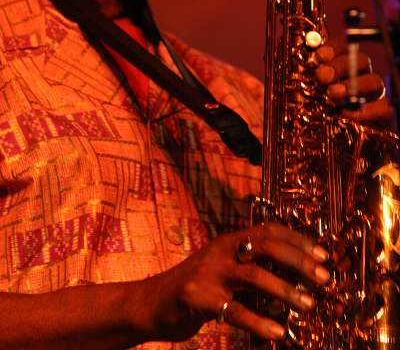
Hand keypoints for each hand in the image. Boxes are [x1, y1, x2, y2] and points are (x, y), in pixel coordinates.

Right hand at [147, 223, 328, 342]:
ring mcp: (208, 272)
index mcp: (229, 241)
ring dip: (285, 290)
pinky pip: (233, 310)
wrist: (152, 302)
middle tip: (323, 278)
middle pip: (265, 245)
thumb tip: (296, 280)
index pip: (269, 230)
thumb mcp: (224, 269)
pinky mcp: (196, 297)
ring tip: (308, 305)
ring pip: (253, 275)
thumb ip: (252, 269)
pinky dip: (258, 322)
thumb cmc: (197, 287)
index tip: (324, 255)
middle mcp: (220, 250)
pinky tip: (277, 332)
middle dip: (298, 260)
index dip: (298, 239)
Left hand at [315, 39, 392, 123]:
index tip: (319, 56)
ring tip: (333, 94)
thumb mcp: (312, 93)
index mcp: (345, 65)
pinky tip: (347, 113)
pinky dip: (366, 110)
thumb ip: (313, 78)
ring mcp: (375, 94)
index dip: (334, 48)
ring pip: (374, 81)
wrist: (341, 140)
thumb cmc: (321, 112)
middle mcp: (362, 76)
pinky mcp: (383, 113)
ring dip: (353, 86)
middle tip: (323, 76)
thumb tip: (309, 65)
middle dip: (340, 66)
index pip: (345, 47)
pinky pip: (384, 108)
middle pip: (361, 60)